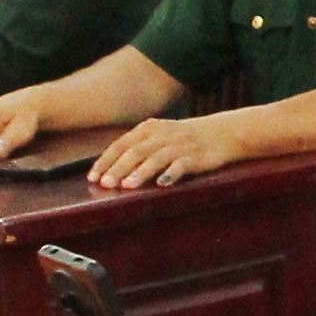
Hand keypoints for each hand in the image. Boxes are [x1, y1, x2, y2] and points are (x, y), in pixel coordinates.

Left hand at [90, 112, 243, 187]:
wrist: (222, 133)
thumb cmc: (185, 139)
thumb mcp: (160, 136)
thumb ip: (138, 147)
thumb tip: (110, 168)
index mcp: (149, 128)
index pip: (121, 144)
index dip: (105, 160)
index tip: (93, 176)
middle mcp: (162, 135)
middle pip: (135, 152)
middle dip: (117, 169)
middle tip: (105, 184)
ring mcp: (179, 145)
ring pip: (155, 158)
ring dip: (140, 173)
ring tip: (127, 186)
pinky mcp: (195, 156)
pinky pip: (181, 165)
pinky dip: (171, 174)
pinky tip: (162, 185)